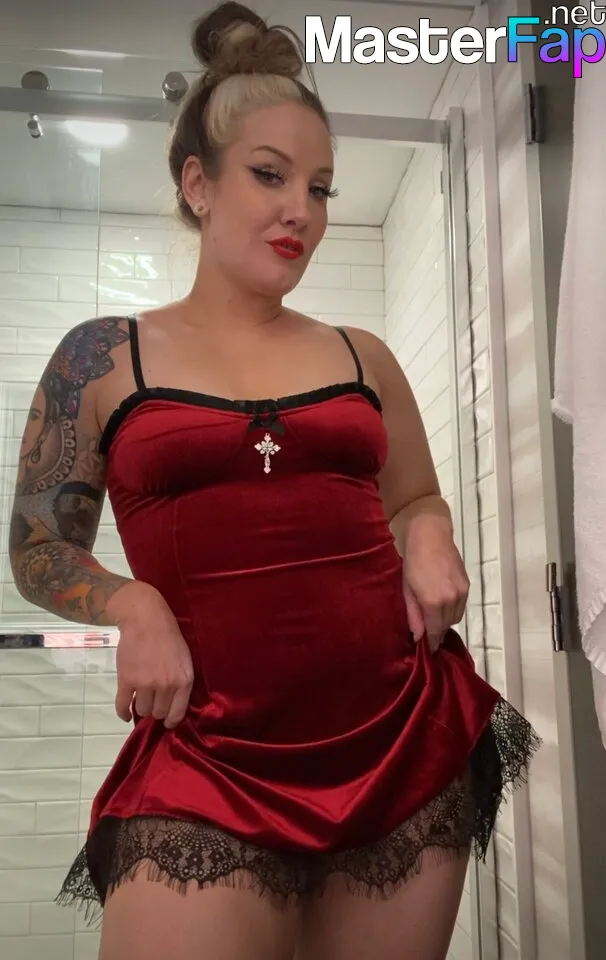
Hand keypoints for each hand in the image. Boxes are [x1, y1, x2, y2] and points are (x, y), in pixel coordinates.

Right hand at [109, 581, 193, 728]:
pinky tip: (125, 713)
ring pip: (142, 710)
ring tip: (140, 698)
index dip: (170, 720)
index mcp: (184, 680)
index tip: (166, 721)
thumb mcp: (184, 659)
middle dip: (155, 710)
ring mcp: (146, 683)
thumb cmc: (168, 637)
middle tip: (151, 700)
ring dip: (140, 707)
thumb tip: (174, 707)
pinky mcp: (127, 680)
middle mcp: (166, 685)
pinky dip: (123, 713)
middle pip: (158, 713)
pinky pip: (123, 706)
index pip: (177, 714)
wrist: (146, 619)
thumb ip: (181, 682)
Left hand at [403, 516, 468, 652]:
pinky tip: (442, 603)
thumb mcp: (407, 590)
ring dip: (446, 620)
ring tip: (434, 616)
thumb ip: (413, 615)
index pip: (435, 632)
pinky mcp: (467, 585)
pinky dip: (453, 609)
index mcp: (434, 603)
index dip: (431, 643)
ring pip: (456, 617)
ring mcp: (462, 592)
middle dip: (437, 631)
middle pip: (446, 626)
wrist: (431, 536)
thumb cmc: (412, 562)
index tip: (428, 650)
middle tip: (427, 632)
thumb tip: (418, 637)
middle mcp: (451, 600)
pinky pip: (461, 606)